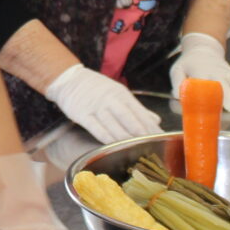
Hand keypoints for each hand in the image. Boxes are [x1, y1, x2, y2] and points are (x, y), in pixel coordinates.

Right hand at [44, 64, 160, 143]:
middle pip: (129, 120)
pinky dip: (108, 140)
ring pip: (115, 127)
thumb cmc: (96, 87)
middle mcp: (110, 100)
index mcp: (121, 94)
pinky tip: (116, 147)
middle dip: (142, 135)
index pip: (140, 112)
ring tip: (137, 150)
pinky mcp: (83, 115)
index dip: (150, 126)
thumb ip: (136, 108)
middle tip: (152, 146)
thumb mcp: (118, 92)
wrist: (69, 79)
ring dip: (127, 140)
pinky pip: (98, 130)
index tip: (160, 137)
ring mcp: (96, 108)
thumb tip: (155, 120)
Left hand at [168, 32, 229, 111]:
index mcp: (202, 70)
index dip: (213, 93)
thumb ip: (177, 82)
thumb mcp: (178, 69)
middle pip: (227, 85)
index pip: (209, 82)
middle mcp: (218, 72)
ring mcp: (229, 73)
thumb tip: (177, 96)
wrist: (204, 49)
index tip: (217, 102)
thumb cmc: (188, 64)